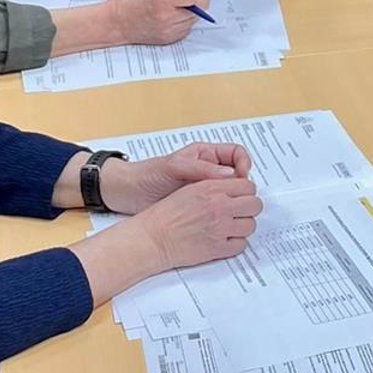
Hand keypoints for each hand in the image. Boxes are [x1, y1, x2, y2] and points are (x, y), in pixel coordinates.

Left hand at [100, 142, 253, 213]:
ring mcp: (204, 189)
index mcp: (206, 155)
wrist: (128, 193)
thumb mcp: (176, 166)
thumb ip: (202, 169)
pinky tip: (220, 218)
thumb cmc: (149, 174)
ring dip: (233, 201)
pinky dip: (222, 213)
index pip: (237, 154)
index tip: (242, 177)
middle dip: (242, 185)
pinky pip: (218, 207)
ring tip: (231, 209)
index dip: (244, 164)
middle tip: (239, 197)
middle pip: (237, 175)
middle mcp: (208, 171)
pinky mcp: (198, 205)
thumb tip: (231, 175)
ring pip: (229, 193)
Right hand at [105, 0, 204, 45]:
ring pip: (193, 20)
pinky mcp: (167, 40)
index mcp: (161, 1)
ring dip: (190, 13)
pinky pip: (185, 30)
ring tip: (179, 6)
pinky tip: (174, 17)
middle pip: (197, 10)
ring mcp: (167, 31)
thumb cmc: (128, 3)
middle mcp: (166, 18)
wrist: (115, 24)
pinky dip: (183, 23)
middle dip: (196, 3)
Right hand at [138, 177, 261, 270]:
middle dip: (249, 208)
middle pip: (255, 205)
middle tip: (241, 211)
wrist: (153, 237)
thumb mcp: (190, 189)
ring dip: (243, 226)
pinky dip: (236, 243)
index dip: (247, 192)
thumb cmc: (166, 214)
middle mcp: (219, 206)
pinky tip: (226, 239)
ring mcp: (221, 228)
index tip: (242, 197)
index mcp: (212, 189)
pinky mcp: (218, 248)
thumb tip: (234, 187)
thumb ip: (214, 186)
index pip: (248, 186)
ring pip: (250, 226)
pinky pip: (241, 245)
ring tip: (232, 226)